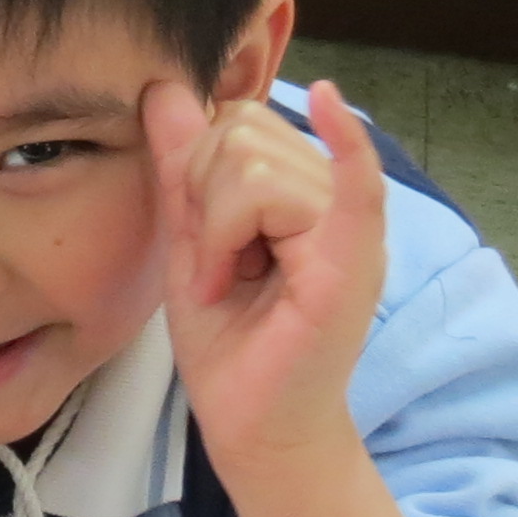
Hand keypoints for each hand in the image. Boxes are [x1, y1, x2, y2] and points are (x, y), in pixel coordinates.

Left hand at [147, 78, 382, 467]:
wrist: (253, 427)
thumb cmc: (231, 343)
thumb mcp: (191, 244)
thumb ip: (184, 171)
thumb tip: (163, 89)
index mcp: (300, 192)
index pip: (236, 123)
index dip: (198, 175)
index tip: (203, 246)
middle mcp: (332, 200)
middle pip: (243, 136)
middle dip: (207, 205)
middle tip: (220, 270)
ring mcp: (347, 230)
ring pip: (255, 168)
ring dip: (220, 233)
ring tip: (233, 282)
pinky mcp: (350, 265)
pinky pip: (354, 185)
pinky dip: (345, 142)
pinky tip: (330, 103)